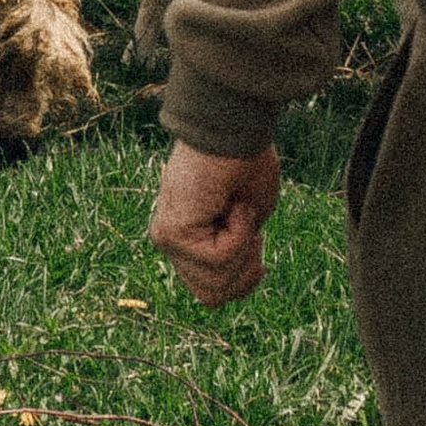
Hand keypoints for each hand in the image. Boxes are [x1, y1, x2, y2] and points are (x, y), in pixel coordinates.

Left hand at [148, 140, 281, 307]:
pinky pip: (218, 259)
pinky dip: (238, 233)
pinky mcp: (172, 234)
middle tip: (247, 226)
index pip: (210, 291)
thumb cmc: (245, 162)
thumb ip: (237, 252)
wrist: (234, 127)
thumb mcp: (248, 220)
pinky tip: (231, 202)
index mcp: (187, 238)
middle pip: (213, 297)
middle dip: (244, 270)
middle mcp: (170, 241)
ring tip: (236, 208)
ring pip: (216, 285)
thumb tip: (242, 278)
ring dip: (242, 248)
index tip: (257, 242)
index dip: (243, 279)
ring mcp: (167, 239)